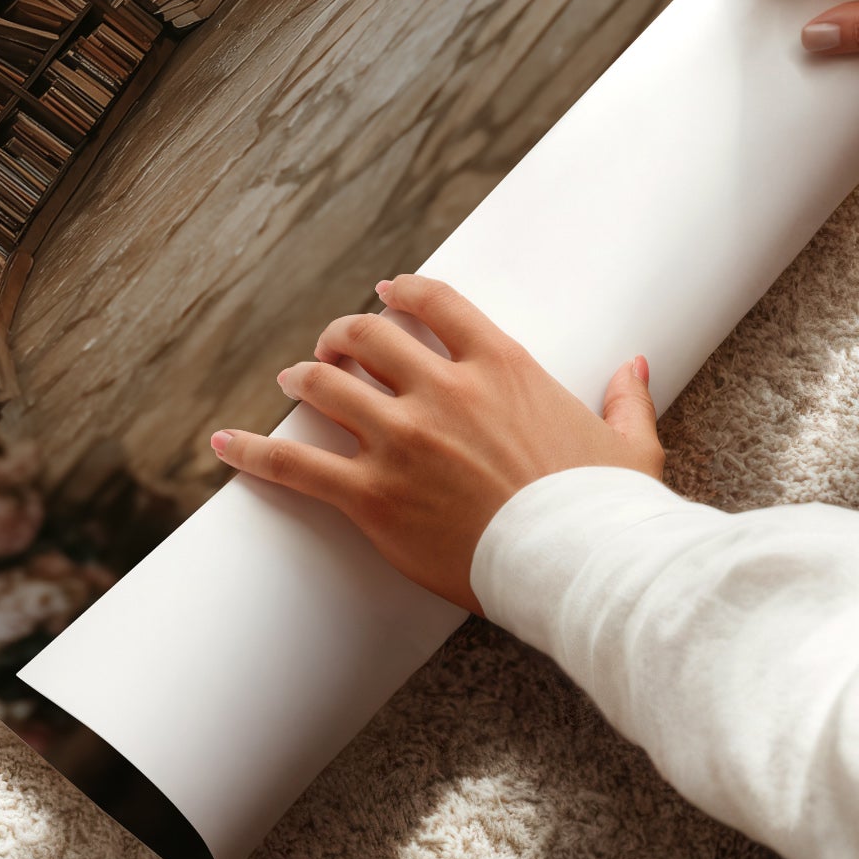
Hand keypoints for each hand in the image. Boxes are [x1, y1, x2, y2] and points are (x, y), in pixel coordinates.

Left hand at [209, 274, 661, 613]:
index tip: (385, 293)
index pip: (435, 303)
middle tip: (332, 345)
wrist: (580, 566)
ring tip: (292, 380)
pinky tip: (223, 443)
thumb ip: (625, 398)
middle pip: (368, 336)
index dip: (402, 292)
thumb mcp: (629, 445)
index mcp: (502, 366)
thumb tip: (635, 366)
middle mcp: (443, 390)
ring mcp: (403, 440)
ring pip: (327, 385)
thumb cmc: (607, 510)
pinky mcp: (374, 496)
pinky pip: (296, 465)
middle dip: (343, 335)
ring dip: (304, 378)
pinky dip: (254, 452)